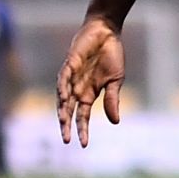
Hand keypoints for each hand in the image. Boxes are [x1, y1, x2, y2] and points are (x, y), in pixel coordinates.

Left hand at [56, 16, 125, 146]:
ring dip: (63, 110)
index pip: (82, 116)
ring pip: (63, 98)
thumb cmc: (111, 55)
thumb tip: (115, 122)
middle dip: (66, 125)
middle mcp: (77, 88)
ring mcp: (72, 77)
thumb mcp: (115, 81)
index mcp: (89, 94)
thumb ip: (112, 100)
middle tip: (66, 141)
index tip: (83, 144)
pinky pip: (64, 78)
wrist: (107, 33)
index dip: (82, 130)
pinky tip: (64, 98)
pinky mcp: (70, 64)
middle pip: (69, 111)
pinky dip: (63, 88)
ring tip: (63, 122)